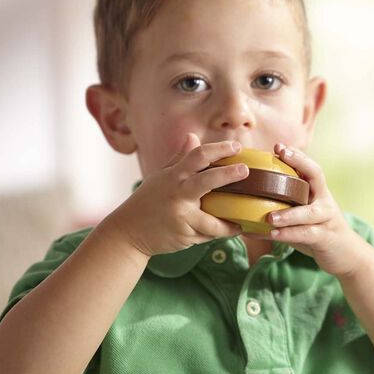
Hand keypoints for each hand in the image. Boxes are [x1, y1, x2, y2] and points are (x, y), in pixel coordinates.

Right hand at [109, 133, 248, 256]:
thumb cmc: (148, 200)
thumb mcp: (161, 176)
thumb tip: (193, 137)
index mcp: (173, 176)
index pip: (197, 156)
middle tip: (245, 170)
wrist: (128, 231)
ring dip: (230, 221)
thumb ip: (179, 158)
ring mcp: (181, 216)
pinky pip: (207, 234)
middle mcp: (177, 194)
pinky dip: (218, 233)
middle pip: (206, 181)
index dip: (217, 149)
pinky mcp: (184, 236)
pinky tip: (230, 230)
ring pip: (212, 220)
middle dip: (228, 175)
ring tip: (244, 218)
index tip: (236, 146)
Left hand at [246, 144, 366, 277]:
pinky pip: (306, 234)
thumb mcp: (304, 211)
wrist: (346, 254)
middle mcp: (325, 201)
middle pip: (317, 176)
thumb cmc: (317, 229)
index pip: (311, 167)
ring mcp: (327, 219)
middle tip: (279, 155)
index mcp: (318, 191)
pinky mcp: (325, 238)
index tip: (278, 146)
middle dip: (299, 163)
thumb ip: (286, 201)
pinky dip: (288, 234)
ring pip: (309, 212)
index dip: (297, 155)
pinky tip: (272, 235)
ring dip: (288, 214)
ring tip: (269, 217)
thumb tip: (250, 196)